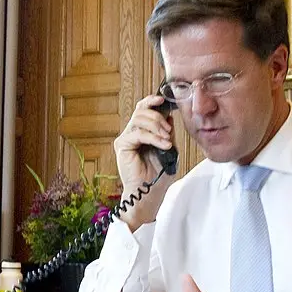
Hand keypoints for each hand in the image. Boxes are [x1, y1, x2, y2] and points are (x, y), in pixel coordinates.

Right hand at [114, 94, 174, 228]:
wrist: (150, 193)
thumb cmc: (158, 175)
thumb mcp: (169, 148)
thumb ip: (167, 132)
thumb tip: (169, 116)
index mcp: (142, 131)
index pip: (143, 109)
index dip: (152, 101)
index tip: (164, 99)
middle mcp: (131, 132)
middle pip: (141, 110)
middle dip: (158, 116)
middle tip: (168, 129)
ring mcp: (126, 138)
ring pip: (139, 118)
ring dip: (157, 126)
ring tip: (167, 139)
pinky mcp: (122, 145)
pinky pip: (138, 133)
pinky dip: (153, 137)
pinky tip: (164, 144)